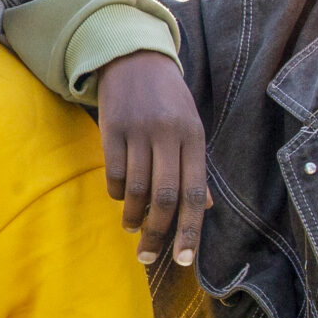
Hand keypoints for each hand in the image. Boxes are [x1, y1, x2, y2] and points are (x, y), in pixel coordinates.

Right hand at [94, 49, 208, 268]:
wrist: (134, 58)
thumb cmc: (167, 100)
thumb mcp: (190, 127)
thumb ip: (195, 167)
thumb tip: (204, 209)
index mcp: (193, 137)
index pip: (195, 192)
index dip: (191, 230)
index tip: (184, 259)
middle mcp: (169, 135)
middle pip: (165, 196)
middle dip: (157, 233)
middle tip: (148, 256)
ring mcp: (139, 130)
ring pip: (136, 188)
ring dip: (133, 216)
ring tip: (132, 228)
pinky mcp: (112, 128)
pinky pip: (113, 172)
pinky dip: (116, 194)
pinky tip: (120, 199)